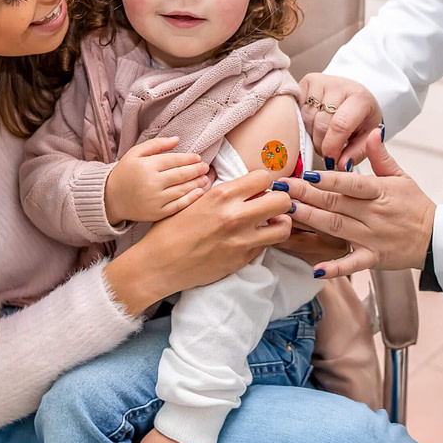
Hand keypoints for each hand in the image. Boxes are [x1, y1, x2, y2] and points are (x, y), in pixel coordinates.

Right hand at [104, 136, 210, 224]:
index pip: (174, 160)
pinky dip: (191, 199)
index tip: (198, 158)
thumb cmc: (125, 172)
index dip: (189, 159)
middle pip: (181, 175)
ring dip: (197, 183)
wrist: (111, 198)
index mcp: (147, 166)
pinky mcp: (157, 213)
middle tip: (206, 167)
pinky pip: (178, 206)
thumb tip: (177, 139)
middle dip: (197, 170)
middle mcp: (152, 183)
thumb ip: (157, 144)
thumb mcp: (135, 153)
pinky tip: (199, 192)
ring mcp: (155, 200)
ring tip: (205, 178)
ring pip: (182, 190)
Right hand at [104, 169, 292, 314]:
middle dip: (279, 201)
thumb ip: (220, 190)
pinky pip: (267, 246)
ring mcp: (242, 240)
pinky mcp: (242, 259)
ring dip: (279, 223)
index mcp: (222, 195)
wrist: (159, 264)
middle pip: (282, 200)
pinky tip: (251, 239)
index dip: (265, 182)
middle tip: (269, 205)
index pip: (264, 177)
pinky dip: (264, 241)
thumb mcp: (193, 199)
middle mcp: (236, 216)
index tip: (259, 188)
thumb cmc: (170, 229)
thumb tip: (241, 182)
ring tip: (269, 223)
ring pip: (283, 227)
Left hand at [281, 128, 433, 277]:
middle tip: (282, 188)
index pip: (352, 184)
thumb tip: (372, 130)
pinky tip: (316, 269)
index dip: (329, 179)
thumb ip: (381, 156)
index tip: (306, 174)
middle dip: (307, 195)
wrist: (435, 238)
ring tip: (288, 212)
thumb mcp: (402, 177)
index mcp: (381, 192)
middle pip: (336, 203)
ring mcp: (373, 238)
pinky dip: (335, 268)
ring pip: (337, 228)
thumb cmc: (415, 205)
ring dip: (311, 220)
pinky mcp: (373, 258)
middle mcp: (374, 214)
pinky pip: (352, 264)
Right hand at [299, 73, 381, 171]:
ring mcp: (321, 81)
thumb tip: (341, 165)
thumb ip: (356, 153)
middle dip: (321, 144)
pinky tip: (312, 125)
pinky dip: (301, 122)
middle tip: (327, 151)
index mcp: (360, 98)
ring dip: (311, 134)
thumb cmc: (362, 118)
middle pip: (320, 123)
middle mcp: (339, 85)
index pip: (340, 125)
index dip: (331, 146)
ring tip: (322, 136)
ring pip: (306, 118)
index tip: (330, 160)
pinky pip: (297, 108)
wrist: (355, 96)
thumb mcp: (366, 137)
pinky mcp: (306, 81)